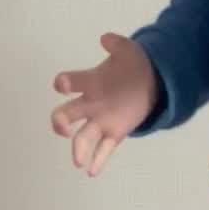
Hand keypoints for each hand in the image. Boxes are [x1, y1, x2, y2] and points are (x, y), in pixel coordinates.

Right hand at [50, 32, 160, 176]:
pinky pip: (103, 149)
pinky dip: (97, 161)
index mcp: (91, 83)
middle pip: (67, 114)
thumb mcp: (127, 51)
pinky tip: (92, 171)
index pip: (72, 82)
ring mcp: (100, 120)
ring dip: (78, 149)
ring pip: (82, 137)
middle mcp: (90, 104)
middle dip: (60, 122)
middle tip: (63, 128)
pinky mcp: (114, 133)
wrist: (148, 80)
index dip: (64, 83)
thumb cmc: (131, 65)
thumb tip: (106, 38)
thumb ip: (117, 45)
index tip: (61, 85)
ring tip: (78, 161)